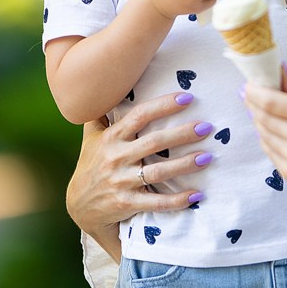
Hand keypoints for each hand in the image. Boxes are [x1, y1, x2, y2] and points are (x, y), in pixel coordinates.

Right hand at [66, 92, 212, 258]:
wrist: (79, 205)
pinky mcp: (127, 203)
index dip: (163, 105)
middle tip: (207, 127)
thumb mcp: (91, 137)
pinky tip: (197, 195)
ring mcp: (121, 182)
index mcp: (111, 138)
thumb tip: (108, 83)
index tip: (187, 98)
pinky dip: (177, 200)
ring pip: (158, 172)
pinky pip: (156, 202)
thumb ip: (101, 113)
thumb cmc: (91, 164)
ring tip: (207, 157)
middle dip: (182, 134)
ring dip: (184, 165)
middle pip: (153, 142)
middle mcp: (116, 158)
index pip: (139, 116)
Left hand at [243, 70, 286, 216]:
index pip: (271, 102)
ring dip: (259, 122)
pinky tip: (274, 133)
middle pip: (263, 117)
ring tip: (264, 113)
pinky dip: (267, 139)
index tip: (249, 85)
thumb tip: (279, 73)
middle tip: (251, 96)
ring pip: (263, 134)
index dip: (255, 92)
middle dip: (253, 104)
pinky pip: (268, 151)